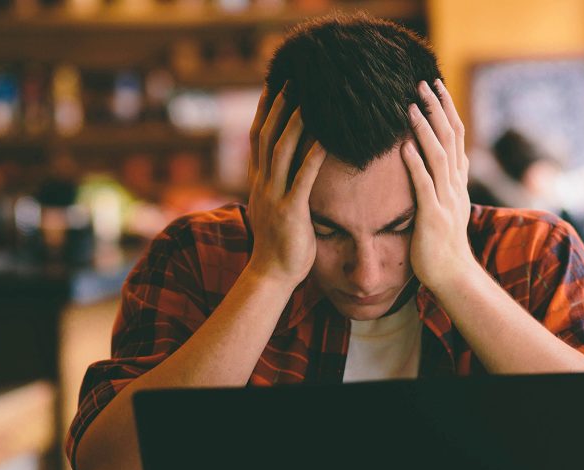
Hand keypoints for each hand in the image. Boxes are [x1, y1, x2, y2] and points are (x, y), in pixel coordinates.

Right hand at [244, 83, 326, 285]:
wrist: (270, 275)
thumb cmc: (278, 244)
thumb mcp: (273, 210)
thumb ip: (278, 188)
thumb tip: (289, 173)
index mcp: (258, 182)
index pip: (257, 138)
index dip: (264, 111)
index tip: (274, 86)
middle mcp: (262, 184)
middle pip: (266, 136)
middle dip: (278, 106)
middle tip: (292, 80)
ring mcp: (273, 197)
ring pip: (280, 151)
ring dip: (295, 123)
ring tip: (309, 99)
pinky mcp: (290, 211)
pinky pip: (302, 178)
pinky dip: (313, 156)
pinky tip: (326, 139)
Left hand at [401, 79, 475, 292]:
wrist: (452, 275)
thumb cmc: (441, 243)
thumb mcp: (444, 206)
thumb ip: (439, 183)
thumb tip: (427, 160)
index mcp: (457, 181)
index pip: (455, 136)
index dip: (446, 110)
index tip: (435, 86)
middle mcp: (455, 185)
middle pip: (450, 138)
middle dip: (437, 109)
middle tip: (423, 82)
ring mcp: (446, 201)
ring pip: (438, 156)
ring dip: (425, 129)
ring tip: (412, 106)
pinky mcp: (433, 217)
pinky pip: (424, 186)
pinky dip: (415, 165)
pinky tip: (404, 148)